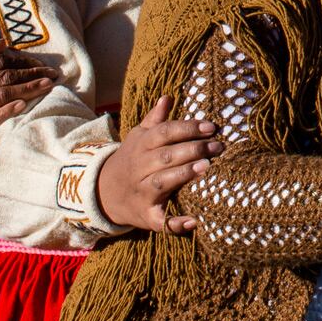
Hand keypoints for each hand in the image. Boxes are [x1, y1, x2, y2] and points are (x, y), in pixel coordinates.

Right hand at [0, 46, 57, 151]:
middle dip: (31, 75)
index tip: (40, 63)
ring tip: (47, 86)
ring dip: (27, 91)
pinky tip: (23, 105)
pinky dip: (7, 112)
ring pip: (0, 96)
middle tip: (53, 74)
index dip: (21, 61)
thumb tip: (3, 43)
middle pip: (2, 78)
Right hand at [98, 97, 217, 234]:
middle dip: (193, 150)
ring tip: (206, 167)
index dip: (187, 128)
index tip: (211, 127)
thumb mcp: (138, 138)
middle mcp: (140, 168)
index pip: (165, 133)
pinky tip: (194, 220)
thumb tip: (167, 97)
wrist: (103, 193)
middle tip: (218, 146)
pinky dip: (175, 223)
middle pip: (167, 156)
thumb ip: (155, 120)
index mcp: (142, 146)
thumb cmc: (131, 160)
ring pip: (162, 182)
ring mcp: (142, 192)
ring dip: (183, 175)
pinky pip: (160, 220)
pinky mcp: (146, 215)